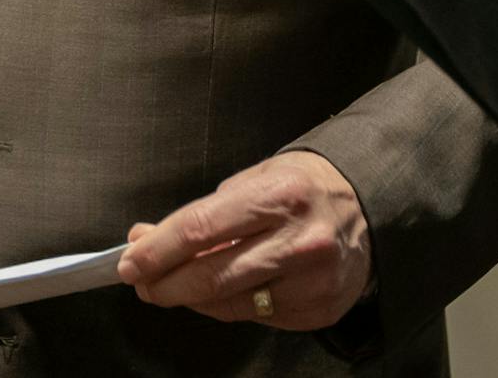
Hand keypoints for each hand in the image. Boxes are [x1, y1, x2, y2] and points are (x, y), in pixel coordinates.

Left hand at [116, 152, 372, 331]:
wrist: (368, 210)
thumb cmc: (301, 188)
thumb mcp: (256, 180)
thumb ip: (204, 212)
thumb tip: (147, 238)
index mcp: (280, 195)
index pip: (202, 228)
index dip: (159, 250)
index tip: (129, 262)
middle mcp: (299, 240)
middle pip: (212, 276)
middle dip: (165, 284)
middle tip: (141, 283)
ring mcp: (311, 281)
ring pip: (229, 304)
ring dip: (191, 299)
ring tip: (171, 286)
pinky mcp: (317, 310)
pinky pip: (255, 317)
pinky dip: (229, 306)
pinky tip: (221, 291)